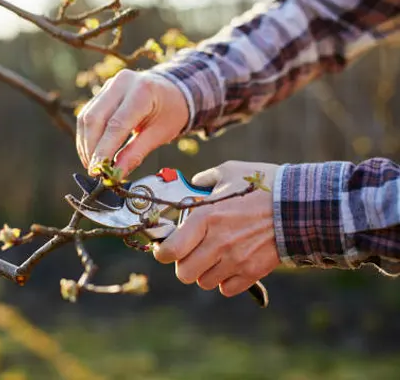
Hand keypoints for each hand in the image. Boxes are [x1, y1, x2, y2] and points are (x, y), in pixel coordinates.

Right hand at [76, 69, 188, 176]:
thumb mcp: (160, 134)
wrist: (173, 90)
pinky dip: (87, 135)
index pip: (116, 124)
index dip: (103, 150)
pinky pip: (87, 114)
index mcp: (142, 91)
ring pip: (87, 117)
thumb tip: (116, 175)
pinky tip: (91, 151)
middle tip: (94, 170)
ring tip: (92, 164)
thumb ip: (136, 153)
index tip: (97, 171)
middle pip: (95, 118)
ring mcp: (110, 84)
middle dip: (91, 148)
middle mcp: (122, 83)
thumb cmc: (170, 112)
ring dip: (85, 144)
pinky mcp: (103, 91)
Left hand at [153, 160, 281, 297]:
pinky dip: (225, 281)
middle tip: (191, 253)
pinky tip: (231, 264)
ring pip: (204, 282)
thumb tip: (193, 184)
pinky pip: (227, 289)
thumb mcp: (229, 172)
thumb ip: (205, 179)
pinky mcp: (252, 272)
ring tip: (214, 257)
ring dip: (205, 272)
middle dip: (184, 264)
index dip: (162, 253)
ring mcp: (236, 260)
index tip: (165, 249)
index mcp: (205, 218)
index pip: (170, 251)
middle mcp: (217, 243)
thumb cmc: (262, 186)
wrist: (300, 204)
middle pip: (184, 273)